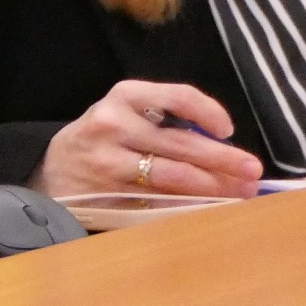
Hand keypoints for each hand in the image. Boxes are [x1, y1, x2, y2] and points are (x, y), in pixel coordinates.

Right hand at [30, 80, 266, 199]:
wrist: (52, 169)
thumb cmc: (103, 139)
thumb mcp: (126, 114)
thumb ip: (166, 123)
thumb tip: (225, 145)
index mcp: (126, 96)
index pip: (177, 97)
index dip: (208, 111)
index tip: (229, 130)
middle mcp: (115, 124)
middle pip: (180, 143)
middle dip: (223, 160)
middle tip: (252, 172)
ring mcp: (109, 162)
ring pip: (172, 177)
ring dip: (212, 188)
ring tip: (239, 194)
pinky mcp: (107, 195)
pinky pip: (156, 202)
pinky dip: (187, 207)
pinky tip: (208, 210)